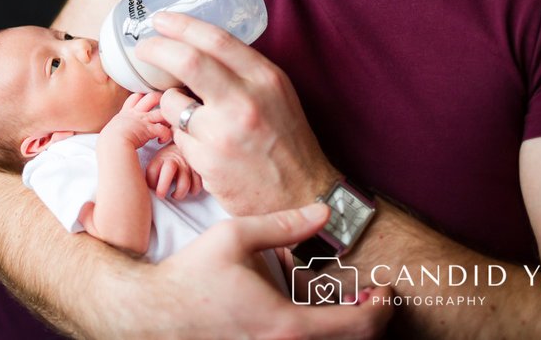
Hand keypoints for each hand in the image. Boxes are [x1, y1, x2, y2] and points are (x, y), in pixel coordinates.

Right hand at [100, 91, 170, 149]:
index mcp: (126, 113)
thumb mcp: (112, 128)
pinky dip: (166, 134)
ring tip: (167, 124)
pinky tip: (162, 140)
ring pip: (162, 112)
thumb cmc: (109, 139)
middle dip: (159, 99)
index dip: (143, 97)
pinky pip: (163, 129)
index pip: (135, 97)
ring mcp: (144, 120)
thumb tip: (114, 133)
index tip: (147, 102)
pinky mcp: (150, 130)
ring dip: (167, 118)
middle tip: (164, 106)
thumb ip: (117, 127)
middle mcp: (137, 114)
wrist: (112, 143)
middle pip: (151, 97)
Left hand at [136, 12, 336, 213]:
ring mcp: (223, 133)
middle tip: (143, 48)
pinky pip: (177, 136)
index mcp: (265, 79)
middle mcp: (245, 102)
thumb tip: (197, 47)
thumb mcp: (276, 95)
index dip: (182, 25)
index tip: (160, 19)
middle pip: (187, 61)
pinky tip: (202, 146)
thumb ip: (243, 71)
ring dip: (170, 104)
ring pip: (172, 102)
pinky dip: (182, 135)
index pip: (217, 40)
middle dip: (156, 49)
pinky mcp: (207, 161)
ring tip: (187, 114)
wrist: (301, 197)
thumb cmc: (287, 143)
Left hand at [146, 143, 203, 199]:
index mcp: (162, 158)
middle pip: (169, 170)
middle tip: (161, 195)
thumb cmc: (170, 156)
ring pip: (185, 184)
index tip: (151, 187)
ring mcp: (187, 165)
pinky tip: (187, 190)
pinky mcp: (198, 170)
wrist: (188, 143)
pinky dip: (193, 190)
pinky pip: (198, 185)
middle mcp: (175, 160)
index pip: (152, 170)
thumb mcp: (159, 158)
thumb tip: (144, 185)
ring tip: (174, 194)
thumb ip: (153, 170)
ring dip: (179, 193)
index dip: (150, 182)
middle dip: (163, 187)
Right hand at [148, 203, 392, 338]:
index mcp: (286, 325)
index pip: (359, 326)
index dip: (383, 307)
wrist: (154, 313)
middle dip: (372, 322)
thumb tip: (325, 212)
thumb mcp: (234, 237)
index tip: (386, 289)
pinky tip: (316, 316)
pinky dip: (322, 335)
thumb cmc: (192, 275)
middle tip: (374, 297)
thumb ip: (283, 225)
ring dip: (346, 330)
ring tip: (349, 305)